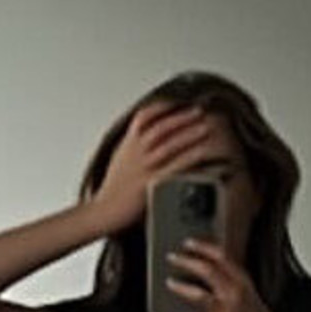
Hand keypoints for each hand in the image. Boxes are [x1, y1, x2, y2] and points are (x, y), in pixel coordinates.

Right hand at [93, 102, 216, 236]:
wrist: (104, 210)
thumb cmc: (113, 187)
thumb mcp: (120, 157)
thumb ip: (133, 142)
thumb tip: (144, 131)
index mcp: (129, 143)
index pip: (145, 116)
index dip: (163, 106)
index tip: (179, 100)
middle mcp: (137, 152)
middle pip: (161, 126)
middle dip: (182, 116)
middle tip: (200, 110)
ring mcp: (145, 167)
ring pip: (169, 144)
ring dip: (189, 133)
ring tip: (206, 126)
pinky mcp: (153, 184)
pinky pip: (175, 167)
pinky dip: (190, 158)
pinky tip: (202, 153)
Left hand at [164, 238, 275, 311]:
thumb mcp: (246, 293)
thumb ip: (229, 280)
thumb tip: (202, 270)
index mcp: (242, 281)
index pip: (221, 256)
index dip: (202, 247)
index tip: (187, 242)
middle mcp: (235, 293)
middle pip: (207, 270)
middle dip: (187, 262)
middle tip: (171, 257)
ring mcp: (227, 311)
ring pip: (198, 294)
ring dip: (180, 288)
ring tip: (169, 283)